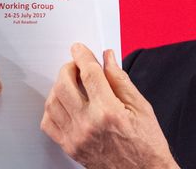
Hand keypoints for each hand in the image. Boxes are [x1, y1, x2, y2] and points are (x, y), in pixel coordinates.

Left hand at [41, 43, 177, 168]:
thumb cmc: (146, 144)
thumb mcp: (140, 107)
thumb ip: (120, 80)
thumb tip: (108, 59)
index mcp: (109, 111)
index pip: (89, 74)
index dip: (83, 56)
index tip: (80, 48)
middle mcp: (89, 124)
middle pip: (65, 84)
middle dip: (69, 67)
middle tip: (77, 64)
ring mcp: (76, 137)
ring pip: (53, 102)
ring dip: (59, 85)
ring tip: (71, 81)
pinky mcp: (70, 147)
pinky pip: (49, 123)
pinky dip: (52, 108)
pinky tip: (64, 102)